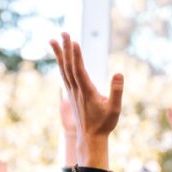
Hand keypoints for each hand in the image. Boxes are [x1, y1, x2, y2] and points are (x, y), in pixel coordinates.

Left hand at [50, 33, 122, 168]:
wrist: (90, 138)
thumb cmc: (104, 125)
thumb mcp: (115, 109)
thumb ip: (117, 91)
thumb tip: (119, 73)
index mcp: (87, 92)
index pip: (79, 70)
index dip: (76, 56)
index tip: (74, 41)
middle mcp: (76, 90)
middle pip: (69, 66)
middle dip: (66, 49)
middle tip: (63, 33)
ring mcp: (72, 92)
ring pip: (63, 70)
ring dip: (59, 54)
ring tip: (52, 40)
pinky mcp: (71, 94)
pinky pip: (64, 75)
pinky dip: (61, 64)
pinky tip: (59, 58)